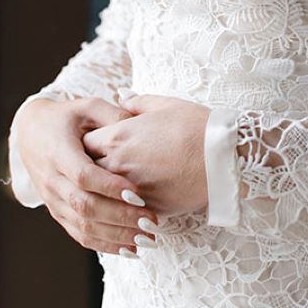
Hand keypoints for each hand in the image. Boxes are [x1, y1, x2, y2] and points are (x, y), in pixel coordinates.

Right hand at [11, 96, 157, 255]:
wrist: (30, 134)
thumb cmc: (65, 118)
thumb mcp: (86, 107)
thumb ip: (112, 114)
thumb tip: (138, 124)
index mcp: (59, 153)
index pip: (83, 176)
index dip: (110, 187)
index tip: (138, 194)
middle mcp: (53, 180)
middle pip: (85, 206)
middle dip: (120, 217)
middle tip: (151, 222)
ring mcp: (53, 200)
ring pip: (82, 225)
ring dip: (116, 236)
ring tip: (147, 239)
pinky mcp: (57, 212)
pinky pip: (79, 234)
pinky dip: (104, 245)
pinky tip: (130, 250)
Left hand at [83, 95, 210, 218]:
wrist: (223, 157)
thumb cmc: (196, 126)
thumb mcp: (165, 104)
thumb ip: (136, 102)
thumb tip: (122, 97)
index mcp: (117, 137)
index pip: (83, 143)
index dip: (88, 143)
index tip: (95, 143)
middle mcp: (118, 165)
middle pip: (87, 171)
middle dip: (91, 169)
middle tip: (100, 167)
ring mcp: (131, 190)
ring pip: (103, 196)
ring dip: (106, 192)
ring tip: (114, 188)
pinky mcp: (147, 208)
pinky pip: (126, 210)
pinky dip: (126, 206)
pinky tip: (134, 201)